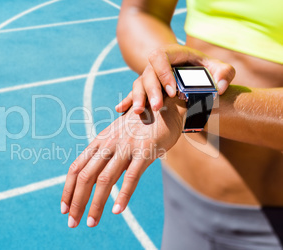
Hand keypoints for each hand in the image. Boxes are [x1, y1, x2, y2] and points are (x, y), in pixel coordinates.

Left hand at [61, 97, 186, 227]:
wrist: (163, 108)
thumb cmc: (138, 127)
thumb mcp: (116, 139)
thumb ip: (105, 156)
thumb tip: (95, 180)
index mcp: (98, 142)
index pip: (76, 168)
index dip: (68, 190)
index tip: (64, 209)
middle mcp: (108, 144)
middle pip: (85, 176)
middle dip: (77, 202)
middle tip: (72, 223)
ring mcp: (125, 147)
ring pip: (105, 180)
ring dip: (96, 204)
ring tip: (91, 223)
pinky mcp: (144, 152)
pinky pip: (131, 176)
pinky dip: (123, 195)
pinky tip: (117, 210)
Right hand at [115, 44, 235, 113]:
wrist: (192, 69)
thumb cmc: (206, 68)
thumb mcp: (218, 67)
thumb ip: (225, 73)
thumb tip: (220, 88)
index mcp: (172, 54)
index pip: (160, 58)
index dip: (164, 73)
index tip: (173, 92)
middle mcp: (157, 65)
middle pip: (148, 74)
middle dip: (151, 91)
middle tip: (157, 107)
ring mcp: (150, 76)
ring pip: (138, 84)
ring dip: (137, 97)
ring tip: (138, 112)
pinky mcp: (146, 88)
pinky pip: (133, 93)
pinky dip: (127, 101)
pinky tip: (119, 110)